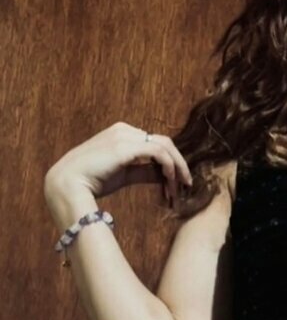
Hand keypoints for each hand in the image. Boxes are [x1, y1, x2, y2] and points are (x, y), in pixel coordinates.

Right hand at [44, 122, 191, 205]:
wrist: (68, 184)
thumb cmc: (92, 181)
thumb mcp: (124, 175)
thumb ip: (144, 172)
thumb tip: (164, 176)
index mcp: (122, 134)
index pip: (154, 144)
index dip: (169, 164)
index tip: (174, 187)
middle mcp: (125, 130)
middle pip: (164, 143)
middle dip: (178, 166)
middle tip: (186, 186)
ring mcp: (125, 136)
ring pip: (165, 147)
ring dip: (177, 169)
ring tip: (181, 189)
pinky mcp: (127, 146)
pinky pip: (159, 153)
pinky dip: (170, 167)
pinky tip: (171, 182)